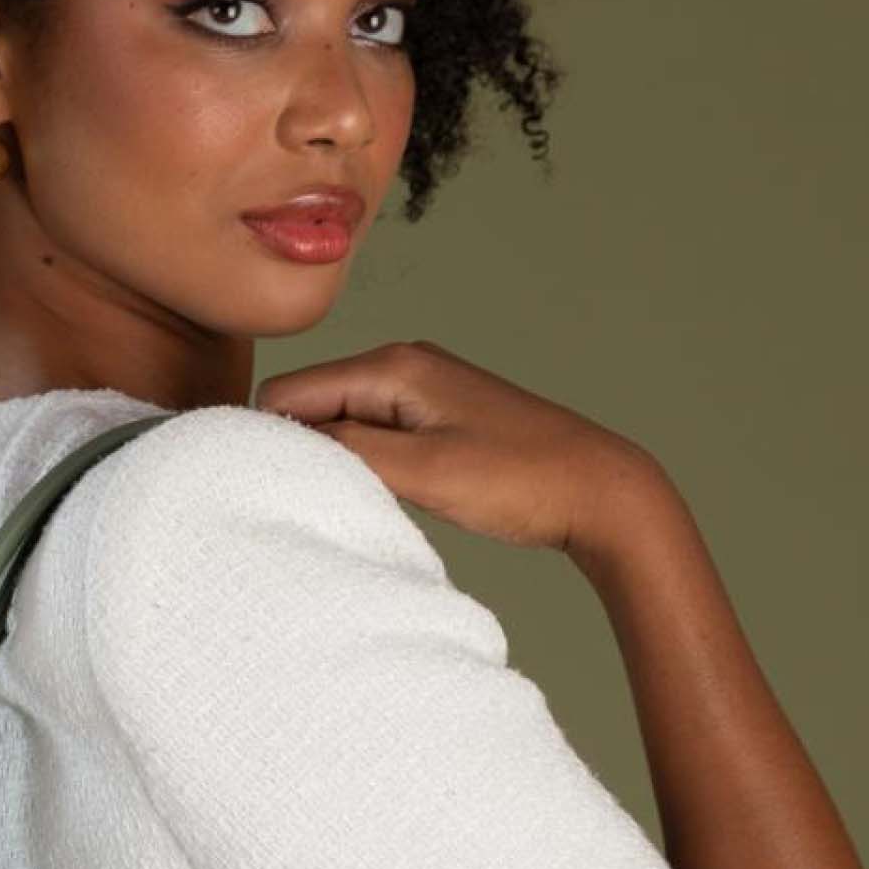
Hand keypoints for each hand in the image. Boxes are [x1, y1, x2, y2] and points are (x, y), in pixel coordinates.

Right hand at [251, 339, 659, 554]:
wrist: (600, 491)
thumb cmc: (522, 481)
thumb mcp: (425, 472)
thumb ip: (348, 451)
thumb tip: (283, 440)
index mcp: (394, 366)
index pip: (290, 392)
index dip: (268, 440)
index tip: (268, 490)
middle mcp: (404, 364)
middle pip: (312, 403)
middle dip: (300, 450)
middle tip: (310, 503)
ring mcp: (424, 390)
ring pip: (342, 421)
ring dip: (334, 461)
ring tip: (349, 503)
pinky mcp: (439, 418)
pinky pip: (374, 434)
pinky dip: (365, 465)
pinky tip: (381, 497)